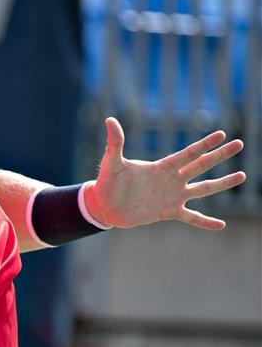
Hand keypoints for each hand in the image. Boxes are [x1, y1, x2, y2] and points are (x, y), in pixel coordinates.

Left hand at [85, 118, 244, 230]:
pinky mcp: (168, 212)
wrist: (104, 207)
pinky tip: (221, 226)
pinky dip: (205, 222)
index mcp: (162, 166)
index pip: (188, 153)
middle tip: (240, 144)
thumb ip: (115, 143)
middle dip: (220, 155)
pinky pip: (191, 217)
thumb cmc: (107, 183)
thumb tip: (109, 120)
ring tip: (242, 175)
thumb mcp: (111, 163)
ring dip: (222, 183)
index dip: (205, 144)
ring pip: (203, 189)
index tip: (222, 134)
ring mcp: (172, 196)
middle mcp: (171, 179)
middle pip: (201, 165)